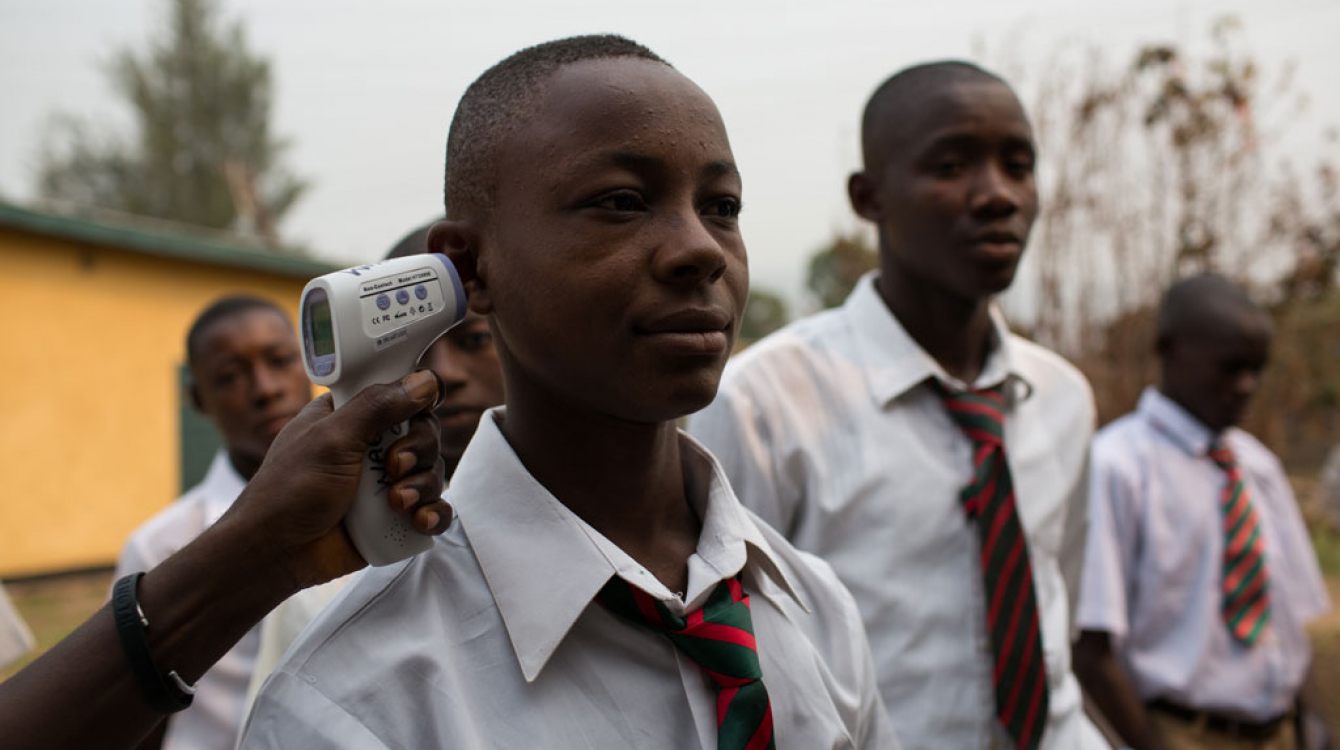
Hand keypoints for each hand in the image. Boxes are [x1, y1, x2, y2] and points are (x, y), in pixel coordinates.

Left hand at [219, 369, 451, 590]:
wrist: (276, 554)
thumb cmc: (289, 491)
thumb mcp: (331, 438)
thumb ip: (377, 407)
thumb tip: (423, 382)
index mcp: (351, 415)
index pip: (399, 392)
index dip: (417, 397)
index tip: (421, 408)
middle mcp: (371, 445)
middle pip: (424, 431)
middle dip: (418, 450)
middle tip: (393, 466)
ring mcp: (385, 481)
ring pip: (432, 470)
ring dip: (423, 486)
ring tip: (396, 503)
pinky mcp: (395, 516)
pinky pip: (434, 508)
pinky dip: (435, 513)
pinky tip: (420, 521)